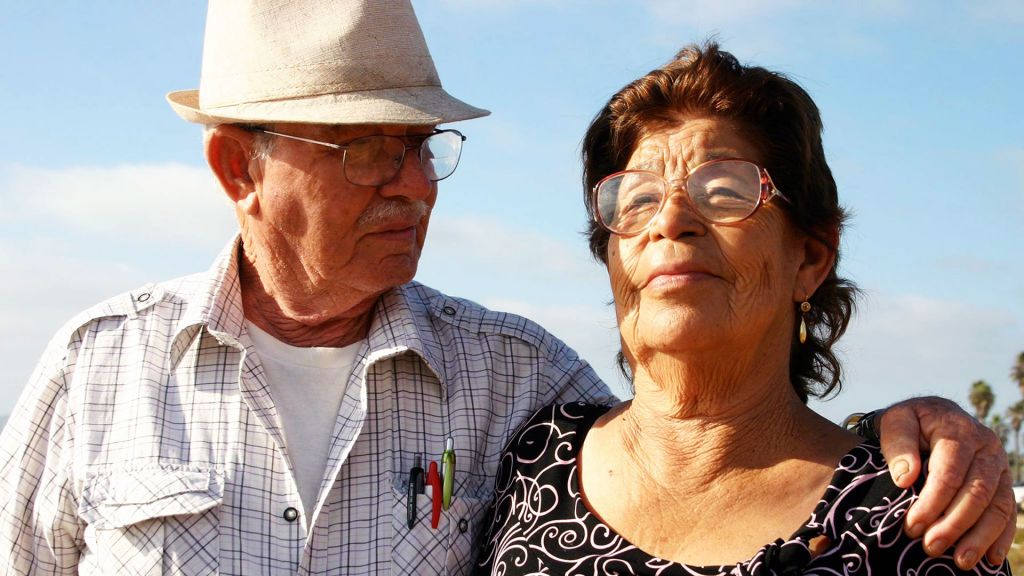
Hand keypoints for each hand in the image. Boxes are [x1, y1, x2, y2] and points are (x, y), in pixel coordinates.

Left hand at [876, 396, 1014, 569]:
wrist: (932, 414)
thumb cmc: (910, 422)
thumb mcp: (895, 421)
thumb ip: (897, 444)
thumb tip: (905, 478)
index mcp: (959, 431)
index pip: (950, 473)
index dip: (932, 503)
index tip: (912, 526)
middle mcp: (986, 447)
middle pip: (977, 493)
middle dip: (954, 524)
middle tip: (931, 547)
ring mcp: (1000, 466)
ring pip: (998, 506)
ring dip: (980, 537)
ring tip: (961, 561)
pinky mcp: (1004, 482)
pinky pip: (1008, 511)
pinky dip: (1001, 536)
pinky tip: (991, 558)